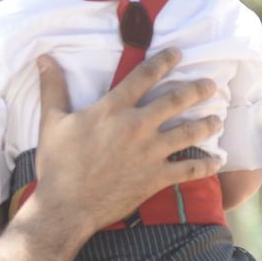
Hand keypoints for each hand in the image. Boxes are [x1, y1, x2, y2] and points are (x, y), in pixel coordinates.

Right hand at [31, 50, 221, 238]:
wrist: (67, 207)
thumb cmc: (57, 165)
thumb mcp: (51, 122)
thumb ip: (52, 87)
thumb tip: (44, 58)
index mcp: (113, 109)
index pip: (144, 76)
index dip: (163, 61)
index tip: (177, 53)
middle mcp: (137, 126)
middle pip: (176, 100)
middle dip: (197, 89)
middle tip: (210, 84)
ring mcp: (150, 153)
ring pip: (189, 132)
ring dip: (206, 124)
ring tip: (217, 119)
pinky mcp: (156, 178)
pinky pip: (189, 169)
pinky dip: (206, 166)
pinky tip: (217, 161)